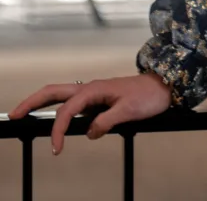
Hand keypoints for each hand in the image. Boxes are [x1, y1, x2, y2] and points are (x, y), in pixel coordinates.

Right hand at [8, 73, 172, 154]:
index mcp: (95, 90)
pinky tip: (54, 118)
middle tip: (14, 114)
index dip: (58, 130)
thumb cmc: (148, 96)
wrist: (164, 86)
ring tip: (25, 113)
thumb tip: (89, 133)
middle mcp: (91, 88)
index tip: (56, 149)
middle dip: (32, 101)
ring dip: (42, 102)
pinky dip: (58, 108)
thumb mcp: (129, 110)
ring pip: (61, 94)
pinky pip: (72, 102)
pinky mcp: (98, 98)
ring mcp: (93, 92)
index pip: (67, 111)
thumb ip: (106, 122)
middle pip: (54, 91)